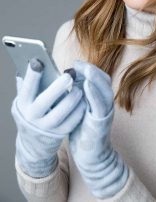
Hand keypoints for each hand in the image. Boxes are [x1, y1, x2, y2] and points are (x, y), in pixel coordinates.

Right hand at [11, 58, 85, 177]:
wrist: (33, 144)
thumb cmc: (30, 112)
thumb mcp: (25, 100)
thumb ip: (27, 84)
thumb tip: (30, 62)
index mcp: (22, 104)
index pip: (26, 88)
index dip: (32, 76)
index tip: (39, 61)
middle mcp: (32, 117)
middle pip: (44, 102)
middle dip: (57, 88)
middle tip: (69, 75)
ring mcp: (45, 127)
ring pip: (60, 113)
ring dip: (71, 99)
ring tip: (79, 89)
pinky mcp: (59, 134)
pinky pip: (71, 122)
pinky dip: (78, 111)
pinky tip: (84, 101)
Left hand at [69, 60, 128, 198]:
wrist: (89, 156)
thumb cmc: (81, 131)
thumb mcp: (77, 108)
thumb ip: (75, 94)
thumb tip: (64, 78)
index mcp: (98, 98)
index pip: (97, 78)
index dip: (87, 69)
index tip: (74, 63)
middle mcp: (104, 102)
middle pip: (103, 80)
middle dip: (92, 69)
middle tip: (78, 63)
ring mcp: (105, 112)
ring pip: (105, 90)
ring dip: (95, 77)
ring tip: (85, 69)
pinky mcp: (102, 122)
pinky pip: (101, 105)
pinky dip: (95, 94)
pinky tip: (87, 85)